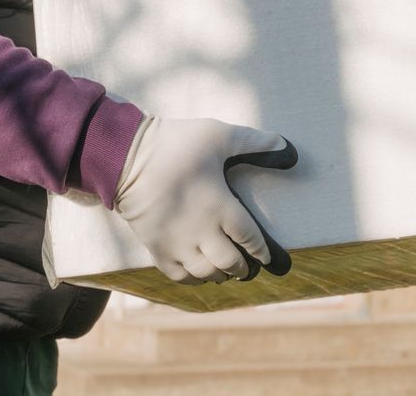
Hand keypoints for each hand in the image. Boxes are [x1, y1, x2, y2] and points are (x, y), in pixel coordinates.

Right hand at [112, 117, 297, 284]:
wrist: (128, 157)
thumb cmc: (177, 145)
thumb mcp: (219, 136)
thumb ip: (254, 142)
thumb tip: (287, 146)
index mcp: (221, 206)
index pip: (249, 238)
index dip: (261, 251)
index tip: (267, 257)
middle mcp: (202, 231)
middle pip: (229, 261)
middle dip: (242, 267)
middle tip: (246, 267)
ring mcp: (178, 242)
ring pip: (206, 272)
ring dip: (219, 274)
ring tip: (224, 272)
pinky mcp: (156, 246)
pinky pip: (178, 275)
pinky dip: (192, 279)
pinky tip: (198, 274)